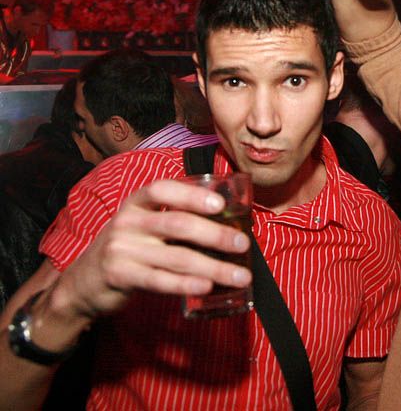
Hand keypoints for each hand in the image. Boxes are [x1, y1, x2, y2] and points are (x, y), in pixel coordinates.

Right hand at [55, 179, 251, 318]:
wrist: (82, 283)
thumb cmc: (128, 249)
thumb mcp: (142, 226)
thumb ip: (174, 219)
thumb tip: (228, 225)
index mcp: (136, 203)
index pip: (162, 189)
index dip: (191, 195)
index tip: (220, 204)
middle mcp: (128, 222)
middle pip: (177, 224)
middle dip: (215, 234)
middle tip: (242, 243)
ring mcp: (121, 249)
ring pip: (176, 256)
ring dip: (213, 267)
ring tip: (240, 275)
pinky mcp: (119, 276)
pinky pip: (158, 280)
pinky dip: (185, 284)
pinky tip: (207, 286)